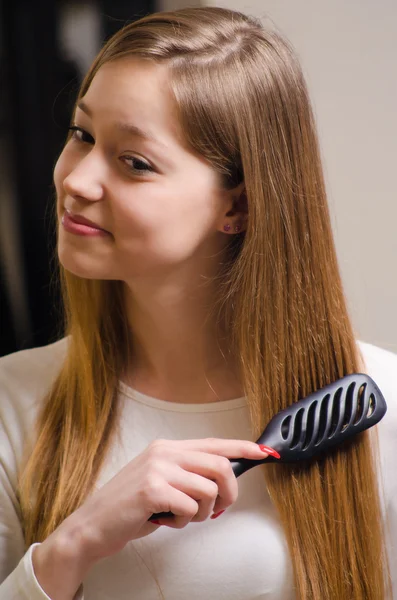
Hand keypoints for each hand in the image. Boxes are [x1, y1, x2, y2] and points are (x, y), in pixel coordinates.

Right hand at [68, 437, 268, 564]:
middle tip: (219, 510)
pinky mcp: (152, 489)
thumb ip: (188, 475)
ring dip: (202, 513)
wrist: (93, 525)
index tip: (264, 454)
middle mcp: (164, 452)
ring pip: (209, 491)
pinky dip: (183, 522)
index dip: (243, 448)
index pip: (215, 443)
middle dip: (229, 493)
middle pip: (220, 465)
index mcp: (168, 447)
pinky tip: (164, 521)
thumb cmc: (130, 507)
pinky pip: (190, 508)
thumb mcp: (161, 481)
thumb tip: (225, 480)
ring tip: (180, 517)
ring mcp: (157, 469)